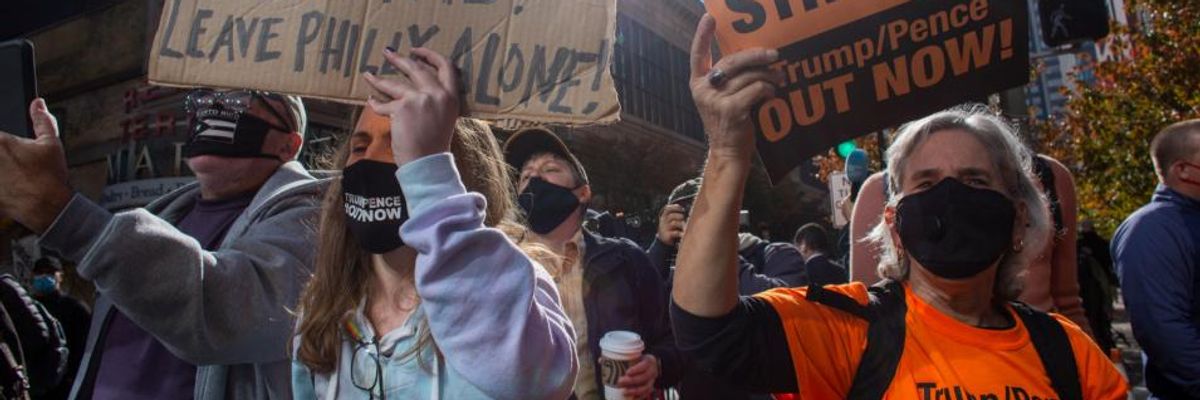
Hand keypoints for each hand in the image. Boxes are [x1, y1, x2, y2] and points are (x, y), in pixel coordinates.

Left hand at [0, 99, 72, 233]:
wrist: (46, 207)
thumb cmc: (49, 177)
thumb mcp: (51, 144)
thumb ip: (43, 121)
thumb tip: (38, 104)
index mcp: (0, 141)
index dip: (2, 145)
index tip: (10, 153)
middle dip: (1, 160)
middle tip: (11, 167)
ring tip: (9, 177)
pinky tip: (6, 188)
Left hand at [363, 47, 462, 165]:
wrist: (427, 163)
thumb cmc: (434, 145)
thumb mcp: (444, 118)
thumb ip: (435, 101)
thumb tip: (416, 87)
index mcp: (451, 97)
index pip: (446, 66)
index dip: (430, 55)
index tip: (417, 51)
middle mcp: (437, 94)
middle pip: (416, 68)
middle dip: (399, 59)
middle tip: (388, 53)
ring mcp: (420, 98)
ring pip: (394, 83)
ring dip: (378, 78)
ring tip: (368, 75)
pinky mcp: (402, 107)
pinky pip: (384, 102)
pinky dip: (375, 103)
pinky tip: (371, 101)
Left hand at [616, 355, 658, 398]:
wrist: (641, 366)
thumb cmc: (633, 360)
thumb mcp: (630, 356)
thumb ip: (618, 357)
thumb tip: (601, 360)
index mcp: (649, 360)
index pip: (645, 364)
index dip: (637, 369)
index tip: (627, 372)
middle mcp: (653, 371)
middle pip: (645, 377)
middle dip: (632, 381)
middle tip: (620, 381)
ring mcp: (652, 381)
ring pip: (646, 387)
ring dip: (635, 391)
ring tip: (624, 392)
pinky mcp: (649, 388)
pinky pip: (646, 394)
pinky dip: (639, 397)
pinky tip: (631, 398)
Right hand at [657, 204, 685, 246]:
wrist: (664, 239)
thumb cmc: (670, 227)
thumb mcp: (670, 220)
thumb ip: (676, 214)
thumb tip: (686, 210)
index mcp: (664, 216)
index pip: (667, 209)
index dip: (675, 207)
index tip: (682, 209)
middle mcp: (663, 222)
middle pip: (671, 216)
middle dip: (679, 216)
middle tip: (683, 218)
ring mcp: (665, 228)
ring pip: (674, 223)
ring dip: (681, 224)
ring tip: (685, 226)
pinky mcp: (667, 235)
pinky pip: (675, 232)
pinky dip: (681, 232)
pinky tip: (684, 233)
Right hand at [690, 15, 783, 160]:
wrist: (727, 152)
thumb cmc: (728, 122)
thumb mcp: (720, 97)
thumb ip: (728, 79)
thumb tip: (756, 57)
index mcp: (697, 82)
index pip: (697, 54)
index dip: (703, 35)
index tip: (709, 17)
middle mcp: (703, 89)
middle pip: (732, 61)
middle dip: (756, 55)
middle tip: (775, 55)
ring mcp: (715, 100)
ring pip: (749, 76)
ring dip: (769, 75)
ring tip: (780, 78)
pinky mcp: (731, 110)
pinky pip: (756, 89)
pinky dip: (768, 89)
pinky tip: (773, 94)